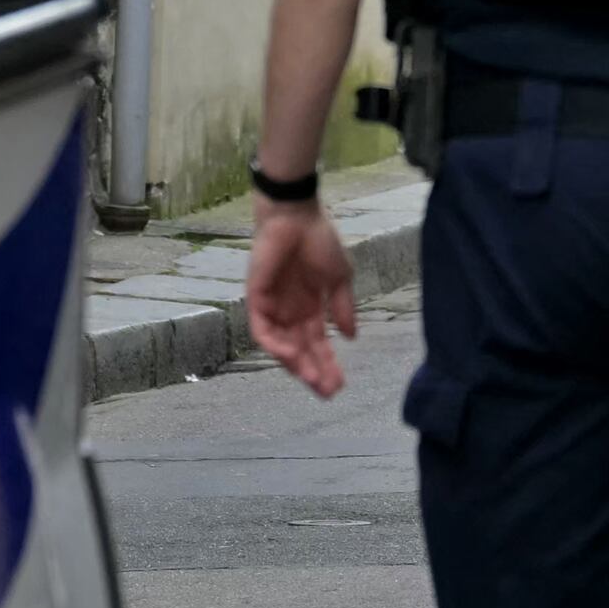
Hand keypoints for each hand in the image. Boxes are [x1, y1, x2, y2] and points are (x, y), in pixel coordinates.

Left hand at [243, 203, 358, 396]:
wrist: (297, 215)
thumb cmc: (318, 239)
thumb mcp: (339, 277)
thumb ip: (343, 307)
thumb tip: (351, 337)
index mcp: (309, 307)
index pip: (317, 343)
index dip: (328, 364)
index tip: (340, 385)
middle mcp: (290, 311)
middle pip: (300, 350)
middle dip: (314, 372)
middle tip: (328, 392)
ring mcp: (272, 306)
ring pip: (281, 346)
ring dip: (296, 364)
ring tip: (313, 380)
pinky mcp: (257, 298)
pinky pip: (262, 329)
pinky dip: (275, 345)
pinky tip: (291, 357)